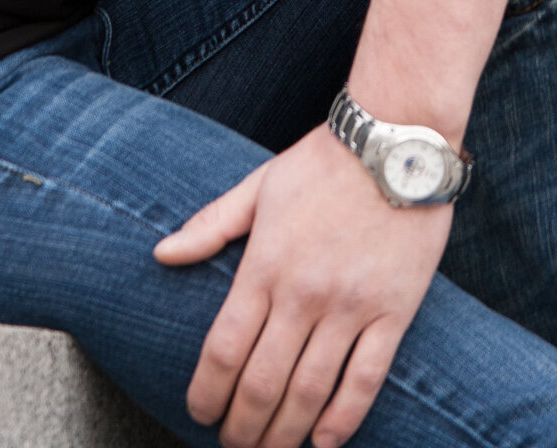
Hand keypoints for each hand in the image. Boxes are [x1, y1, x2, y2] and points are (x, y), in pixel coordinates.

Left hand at [154, 125, 449, 447]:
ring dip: (284, 435)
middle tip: (232, 446)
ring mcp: (350, 306)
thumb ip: (210, 226)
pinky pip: (364, 380)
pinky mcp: (393, 312)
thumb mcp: (258, 186)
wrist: (396, 140)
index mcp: (264, 264)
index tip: (198, 414)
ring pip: (309, 392)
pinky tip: (323, 442)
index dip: (206, 393)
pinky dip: (342, 421)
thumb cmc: (323, 163)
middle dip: (241, 428)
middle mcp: (303, 293)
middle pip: (262, 383)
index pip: (224, 349)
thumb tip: (161, 254)